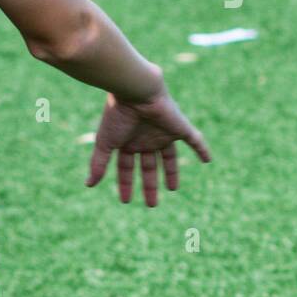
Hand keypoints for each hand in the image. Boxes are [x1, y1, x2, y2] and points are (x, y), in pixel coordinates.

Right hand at [88, 82, 210, 205]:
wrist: (135, 91)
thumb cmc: (117, 115)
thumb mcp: (105, 143)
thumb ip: (98, 164)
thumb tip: (88, 185)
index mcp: (128, 142)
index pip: (127, 168)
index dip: (126, 184)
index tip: (126, 201)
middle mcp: (146, 138)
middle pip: (149, 166)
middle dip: (150, 185)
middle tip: (152, 205)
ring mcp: (164, 133)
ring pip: (169, 158)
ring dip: (171, 173)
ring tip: (172, 189)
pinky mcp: (179, 127)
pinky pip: (194, 140)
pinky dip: (201, 149)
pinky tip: (207, 160)